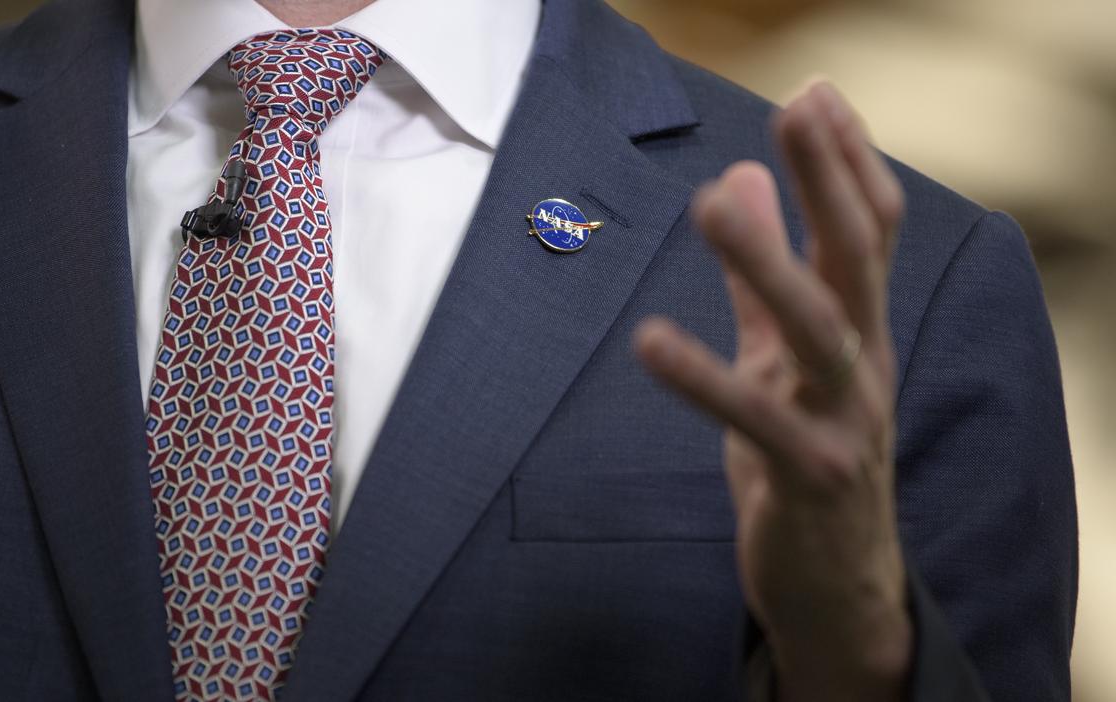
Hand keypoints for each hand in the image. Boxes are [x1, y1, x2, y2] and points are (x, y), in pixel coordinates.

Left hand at [635, 82, 910, 700]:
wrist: (838, 587)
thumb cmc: (806, 459)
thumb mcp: (780, 361)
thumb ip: (758, 278)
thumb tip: (737, 179)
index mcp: (860, 333)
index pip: (870, 233)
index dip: (847, 165)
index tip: (817, 95)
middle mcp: (866, 368)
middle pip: (859, 261)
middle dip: (831, 183)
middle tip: (799, 110)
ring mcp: (846, 425)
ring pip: (820, 330)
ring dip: (769, 265)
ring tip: (712, 205)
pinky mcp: (811, 479)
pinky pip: (759, 423)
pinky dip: (706, 381)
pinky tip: (650, 341)